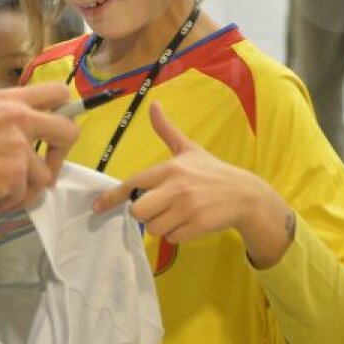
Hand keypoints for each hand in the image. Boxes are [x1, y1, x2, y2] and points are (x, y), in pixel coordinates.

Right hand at [0, 82, 78, 213]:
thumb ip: (8, 118)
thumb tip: (32, 135)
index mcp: (9, 99)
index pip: (58, 92)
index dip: (65, 112)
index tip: (54, 132)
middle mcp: (19, 117)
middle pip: (69, 131)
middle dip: (60, 156)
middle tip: (46, 168)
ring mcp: (19, 146)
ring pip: (45, 175)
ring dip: (26, 189)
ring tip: (4, 191)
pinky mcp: (15, 173)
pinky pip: (24, 194)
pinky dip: (9, 201)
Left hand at [93, 104, 292, 268]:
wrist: (245, 195)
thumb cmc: (212, 172)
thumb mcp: (189, 149)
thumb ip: (167, 130)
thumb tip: (153, 104)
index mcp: (170, 168)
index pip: (133, 183)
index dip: (113, 197)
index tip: (97, 207)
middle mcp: (177, 188)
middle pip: (138, 211)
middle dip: (143, 213)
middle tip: (157, 207)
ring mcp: (187, 209)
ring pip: (154, 228)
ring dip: (161, 225)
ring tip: (177, 214)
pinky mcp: (198, 226)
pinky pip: (172, 238)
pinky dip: (177, 234)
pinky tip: (189, 222)